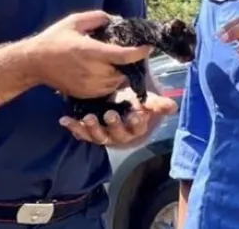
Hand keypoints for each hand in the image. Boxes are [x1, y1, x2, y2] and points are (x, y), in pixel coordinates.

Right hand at [25, 11, 153, 98]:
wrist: (34, 63)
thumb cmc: (54, 39)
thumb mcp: (74, 21)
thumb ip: (97, 18)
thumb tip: (115, 20)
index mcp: (91, 52)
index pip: (123, 56)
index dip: (139, 52)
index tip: (149, 47)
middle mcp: (93, 71)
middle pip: (123, 71)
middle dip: (129, 63)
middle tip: (128, 53)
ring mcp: (89, 85)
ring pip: (117, 83)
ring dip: (120, 73)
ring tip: (114, 63)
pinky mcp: (86, 94)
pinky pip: (107, 90)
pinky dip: (110, 82)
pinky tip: (103, 72)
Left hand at [60, 89, 177, 146]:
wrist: (119, 109)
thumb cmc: (134, 104)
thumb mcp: (146, 101)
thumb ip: (157, 104)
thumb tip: (174, 107)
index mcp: (135, 127)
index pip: (138, 126)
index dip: (137, 122)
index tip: (136, 114)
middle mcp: (120, 135)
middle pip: (117, 134)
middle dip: (113, 125)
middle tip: (109, 115)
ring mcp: (103, 135)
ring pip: (98, 136)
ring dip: (92, 128)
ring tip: (88, 118)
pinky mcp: (89, 133)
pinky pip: (80, 133)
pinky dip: (72, 127)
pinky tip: (64, 120)